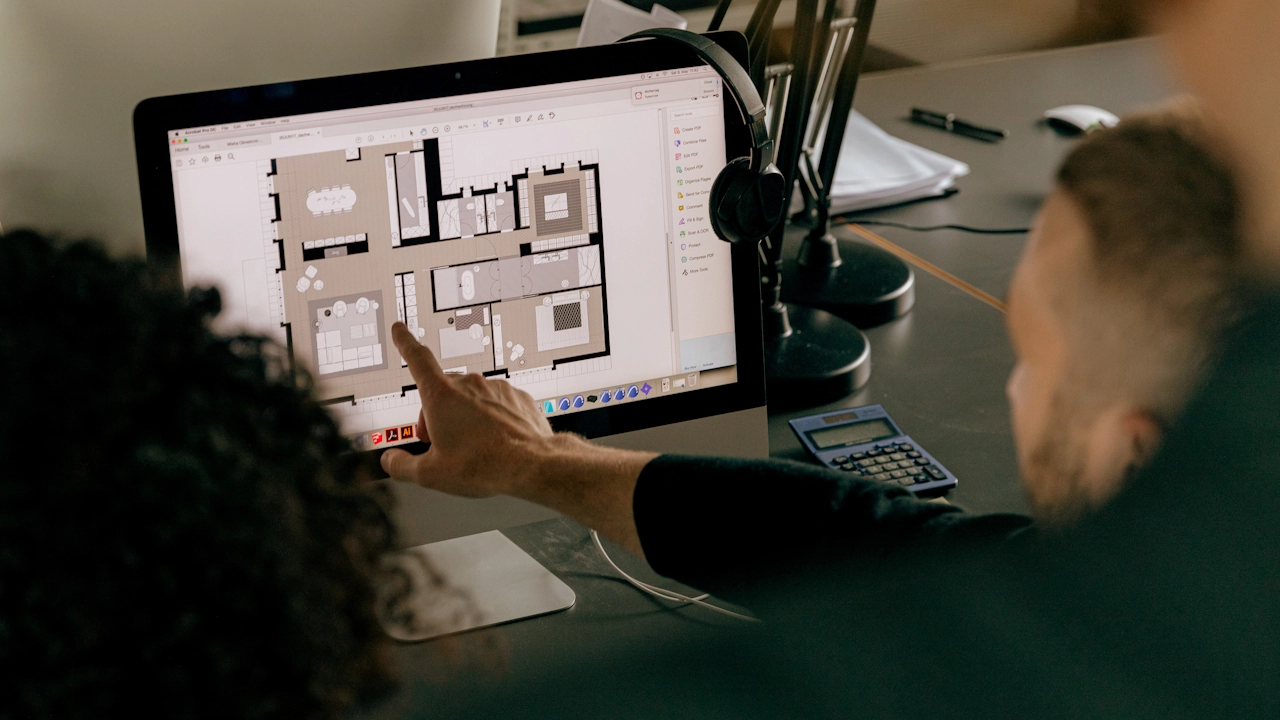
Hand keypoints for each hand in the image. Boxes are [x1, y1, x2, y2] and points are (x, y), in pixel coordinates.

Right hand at [379, 322, 553, 497]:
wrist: (531, 466)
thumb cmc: (482, 466)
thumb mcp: (430, 474)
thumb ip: (402, 465)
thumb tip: (391, 460)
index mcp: (441, 395)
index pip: (417, 359)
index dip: (405, 343)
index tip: (400, 329)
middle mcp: (470, 384)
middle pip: (442, 391)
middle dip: (436, 414)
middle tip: (439, 443)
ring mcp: (496, 388)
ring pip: (471, 399)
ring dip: (465, 417)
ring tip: (472, 448)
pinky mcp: (517, 397)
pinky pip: (497, 404)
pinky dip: (492, 420)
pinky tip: (495, 442)